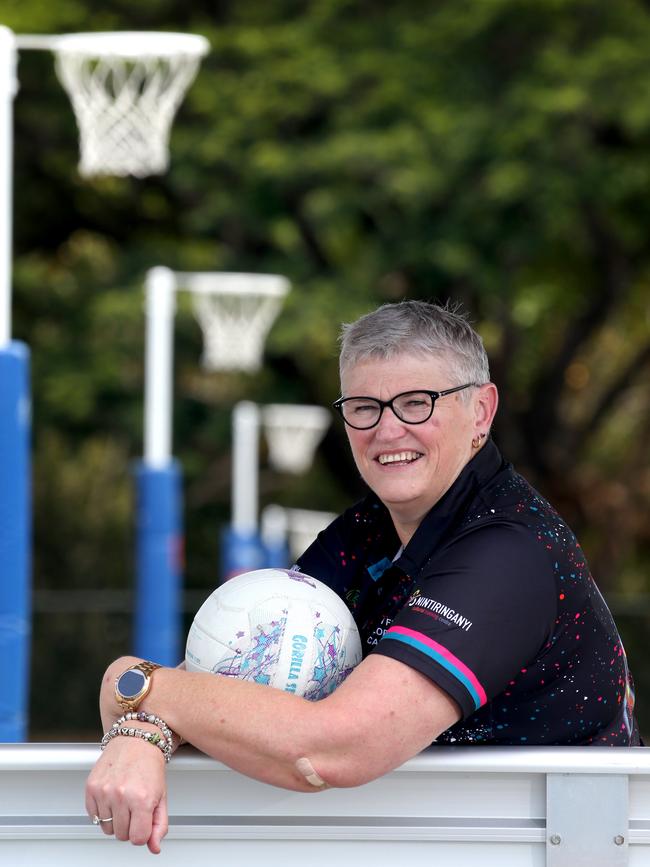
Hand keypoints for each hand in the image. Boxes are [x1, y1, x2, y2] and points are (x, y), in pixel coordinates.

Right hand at [85, 731, 167, 853]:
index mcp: (142, 799)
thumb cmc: (150, 765)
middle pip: (121, 835)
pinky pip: (94, 816)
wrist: (136, 739)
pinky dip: (102, 811)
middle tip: (135, 806)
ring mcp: (104, 791)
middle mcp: (121, 795)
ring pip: (107, 828)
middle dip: (129, 825)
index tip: (144, 820)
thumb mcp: (161, 795)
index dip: (142, 832)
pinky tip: (112, 796)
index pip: (138, 839)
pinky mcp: (91, 787)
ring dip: (115, 819)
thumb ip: (159, 825)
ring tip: (124, 799)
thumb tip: (154, 847)